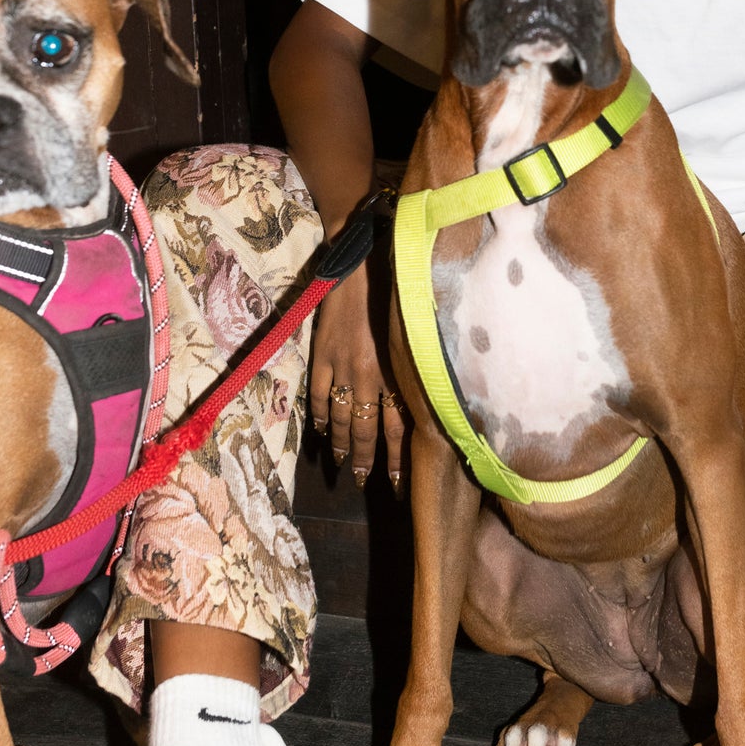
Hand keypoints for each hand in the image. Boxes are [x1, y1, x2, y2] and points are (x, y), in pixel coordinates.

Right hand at [310, 256, 405, 487]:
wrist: (362, 262)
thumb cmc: (395, 294)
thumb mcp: (412, 334)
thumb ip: (413, 368)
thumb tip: (426, 403)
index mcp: (398, 370)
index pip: (399, 426)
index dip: (398, 457)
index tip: (398, 483)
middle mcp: (373, 374)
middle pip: (367, 429)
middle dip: (365, 459)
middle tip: (362, 481)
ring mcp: (344, 366)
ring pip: (342, 417)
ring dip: (341, 444)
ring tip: (340, 465)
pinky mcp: (323, 354)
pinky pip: (318, 394)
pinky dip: (320, 415)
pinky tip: (321, 430)